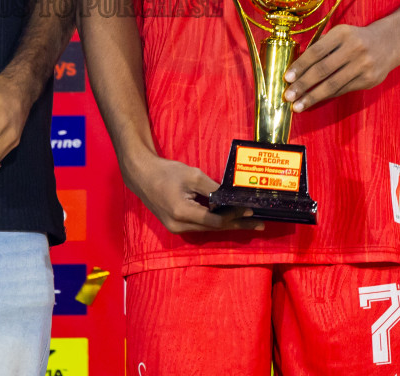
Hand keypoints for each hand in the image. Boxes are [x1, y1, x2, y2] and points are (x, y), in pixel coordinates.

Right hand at [125, 154, 264, 234]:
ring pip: (207, 228)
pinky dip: (214, 221)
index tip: (250, 210)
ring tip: (247, 222)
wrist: (141, 175)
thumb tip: (231, 198)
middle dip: (236, 225)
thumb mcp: (192, 175)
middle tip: (258, 225)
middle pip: (213, 228)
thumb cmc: (166, 172)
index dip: (234, 216)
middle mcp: (178, 225)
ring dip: (227, 224)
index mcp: (182, 213)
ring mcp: (175, 228)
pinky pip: (199, 225)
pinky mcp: (175, 225)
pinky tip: (227, 218)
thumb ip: (212, 188)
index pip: (215, 219)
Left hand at [284, 23, 399, 109]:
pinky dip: (327, 96)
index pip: (316, 52)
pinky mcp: (369, 80)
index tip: (287, 78)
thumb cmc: (356, 38)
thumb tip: (298, 67)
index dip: (300, 66)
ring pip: (333, 84)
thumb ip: (321, 46)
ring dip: (313, 97)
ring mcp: (363, 66)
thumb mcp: (339, 33)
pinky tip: (315, 100)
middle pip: (323, 70)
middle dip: (303, 85)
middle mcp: (354, 49)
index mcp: (342, 34)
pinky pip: (343, 90)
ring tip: (298, 106)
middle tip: (288, 96)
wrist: (390, 42)